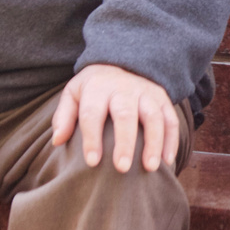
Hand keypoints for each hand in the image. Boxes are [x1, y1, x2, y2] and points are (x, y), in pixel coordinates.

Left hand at [51, 64, 178, 173]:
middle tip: (122, 168)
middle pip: (125, 114)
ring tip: (150, 168)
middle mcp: (124, 88)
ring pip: (153, 116)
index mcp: (98, 87)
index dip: (92, 138)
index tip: (92, 162)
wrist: (122, 61)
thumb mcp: (74, 93)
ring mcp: (146, 92)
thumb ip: (64, 116)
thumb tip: (58, 141)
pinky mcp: (162, 98)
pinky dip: (171, 140)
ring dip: (154, 142)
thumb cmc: (94, 87)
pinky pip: (171, 119)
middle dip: (125, 142)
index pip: (93, 113)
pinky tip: (168, 161)